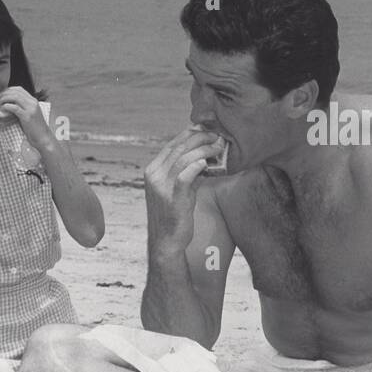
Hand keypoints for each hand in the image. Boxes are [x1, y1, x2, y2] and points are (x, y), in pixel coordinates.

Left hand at [0, 86, 51, 147]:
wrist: (43, 137)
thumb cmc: (34, 128)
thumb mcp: (28, 114)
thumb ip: (21, 107)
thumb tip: (7, 104)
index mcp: (32, 100)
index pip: (19, 89)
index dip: (7, 90)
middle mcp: (32, 102)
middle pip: (16, 91)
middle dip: (3, 93)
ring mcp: (31, 109)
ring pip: (15, 97)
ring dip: (4, 99)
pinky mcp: (28, 117)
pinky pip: (15, 108)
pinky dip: (7, 106)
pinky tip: (2, 108)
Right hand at [144, 126, 224, 255]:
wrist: (167, 240)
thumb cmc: (174, 214)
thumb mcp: (177, 189)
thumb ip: (187, 172)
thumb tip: (204, 159)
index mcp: (153, 170)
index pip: (172, 145)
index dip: (190, 134)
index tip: (207, 130)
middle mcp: (154, 175)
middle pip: (179, 148)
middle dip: (200, 138)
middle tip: (217, 137)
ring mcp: (162, 186)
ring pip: (184, 158)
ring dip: (204, 150)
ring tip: (219, 147)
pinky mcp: (173, 197)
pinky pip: (185, 175)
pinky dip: (197, 166)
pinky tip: (208, 163)